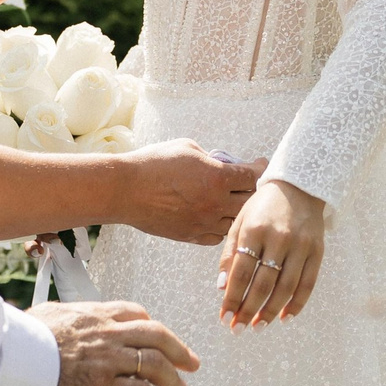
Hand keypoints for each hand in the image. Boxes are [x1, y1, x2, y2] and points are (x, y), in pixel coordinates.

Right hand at [34, 300, 199, 385]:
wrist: (12, 356)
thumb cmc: (21, 338)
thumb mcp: (48, 315)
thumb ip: (64, 317)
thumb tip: (58, 318)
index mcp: (95, 315)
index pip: (134, 313)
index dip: (151, 325)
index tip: (159, 336)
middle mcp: (108, 334)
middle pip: (157, 335)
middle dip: (179, 349)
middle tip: (191, 361)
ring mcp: (109, 360)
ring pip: (155, 364)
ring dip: (172, 378)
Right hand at [111, 140, 263, 244]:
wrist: (125, 190)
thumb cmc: (153, 164)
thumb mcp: (187, 148)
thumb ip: (210, 158)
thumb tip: (220, 164)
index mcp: (216, 177)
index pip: (252, 176)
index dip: (260, 168)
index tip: (260, 164)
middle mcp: (215, 203)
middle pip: (250, 202)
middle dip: (253, 190)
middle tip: (250, 183)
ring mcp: (204, 223)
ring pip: (236, 223)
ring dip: (238, 211)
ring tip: (234, 202)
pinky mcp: (191, 236)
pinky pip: (217, 237)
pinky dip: (221, 227)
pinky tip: (216, 217)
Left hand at [216, 179, 325, 327]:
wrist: (299, 185)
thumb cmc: (263, 206)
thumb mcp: (240, 221)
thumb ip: (230, 254)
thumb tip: (222, 288)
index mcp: (255, 230)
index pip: (241, 272)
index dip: (232, 298)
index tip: (224, 317)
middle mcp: (279, 238)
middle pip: (263, 284)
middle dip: (249, 310)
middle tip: (238, 328)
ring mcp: (300, 245)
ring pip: (286, 288)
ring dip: (271, 311)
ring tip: (258, 326)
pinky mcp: (317, 250)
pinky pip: (308, 283)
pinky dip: (297, 304)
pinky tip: (285, 317)